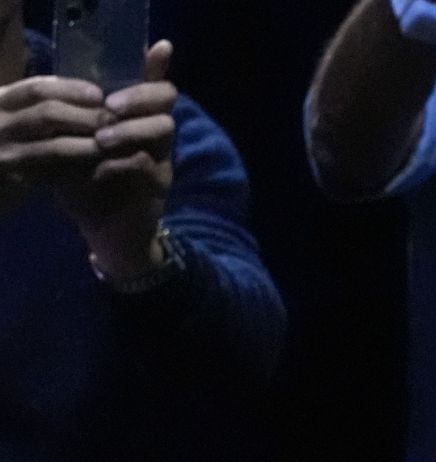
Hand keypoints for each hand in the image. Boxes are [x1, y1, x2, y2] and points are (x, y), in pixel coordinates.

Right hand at [0, 71, 104, 212]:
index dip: (72, 90)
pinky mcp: (19, 180)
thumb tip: (84, 95)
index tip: (98, 94)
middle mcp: (0, 123)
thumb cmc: (4, 144)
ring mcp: (8, 153)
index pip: (38, 88)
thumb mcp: (13, 117)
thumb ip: (37, 105)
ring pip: (57, 146)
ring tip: (114, 145)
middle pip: (49, 113)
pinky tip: (102, 168)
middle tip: (114, 120)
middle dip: (87, 116)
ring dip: (90, 145)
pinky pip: (57, 173)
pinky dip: (81, 168)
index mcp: (0, 101)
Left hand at [63, 42, 176, 279]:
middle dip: (139, 96)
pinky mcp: (160, 187)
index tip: (157, 47)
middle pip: (166, 100)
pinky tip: (100, 172)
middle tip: (110, 106)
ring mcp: (162, 160)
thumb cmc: (89, 187)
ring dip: (130, 130)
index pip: (152, 85)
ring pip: (162, 129)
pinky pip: (147, 165)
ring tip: (101, 140)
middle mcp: (154, 136)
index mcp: (135, 121)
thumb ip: (78, 124)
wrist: (105, 234)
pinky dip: (121, 165)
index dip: (156, 66)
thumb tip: (64, 94)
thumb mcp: (76, 148)